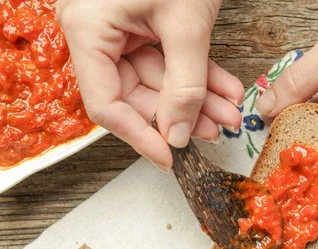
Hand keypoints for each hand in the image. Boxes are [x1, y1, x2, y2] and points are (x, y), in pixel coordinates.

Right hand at [56, 0, 243, 169]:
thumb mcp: (186, 21)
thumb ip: (184, 84)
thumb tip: (177, 135)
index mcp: (88, 29)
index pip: (105, 104)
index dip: (139, 136)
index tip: (170, 157)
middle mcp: (96, 32)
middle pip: (135, 94)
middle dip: (182, 114)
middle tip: (217, 129)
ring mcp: (119, 26)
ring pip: (157, 78)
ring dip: (196, 97)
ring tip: (229, 112)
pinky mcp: (140, 20)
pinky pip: (166, 57)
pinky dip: (196, 73)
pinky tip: (224, 88)